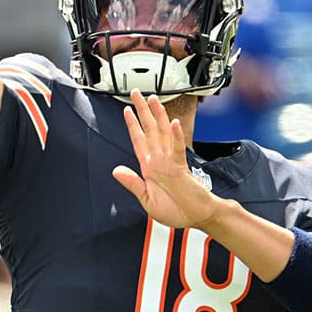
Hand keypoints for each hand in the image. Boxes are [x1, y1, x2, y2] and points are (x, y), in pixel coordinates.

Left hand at [112, 90, 221, 229]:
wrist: (195, 218)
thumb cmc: (175, 210)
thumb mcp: (146, 200)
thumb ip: (133, 184)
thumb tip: (116, 170)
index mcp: (150, 167)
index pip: (138, 140)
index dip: (132, 125)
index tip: (127, 110)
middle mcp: (159, 160)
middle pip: (150, 130)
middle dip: (143, 111)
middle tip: (136, 93)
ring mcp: (170, 161)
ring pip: (163, 133)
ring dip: (158, 116)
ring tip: (153, 100)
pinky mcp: (181, 167)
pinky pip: (178, 149)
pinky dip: (176, 136)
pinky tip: (174, 123)